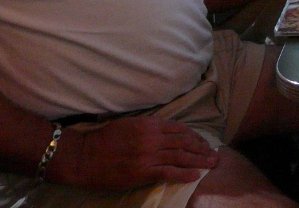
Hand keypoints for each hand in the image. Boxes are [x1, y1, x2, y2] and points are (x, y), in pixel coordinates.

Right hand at [49, 116, 217, 190]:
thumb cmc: (104, 139)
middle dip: (202, 148)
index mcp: (149, 124)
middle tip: (214, 154)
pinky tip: (195, 175)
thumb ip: (149, 126)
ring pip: (180, 157)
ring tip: (211, 163)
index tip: (203, 142)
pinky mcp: (142, 172)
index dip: (194, 136)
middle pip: (184, 142)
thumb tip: (167, 129)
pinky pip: (168, 172)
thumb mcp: (130, 124)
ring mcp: (148, 155)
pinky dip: (184, 174)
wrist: (84, 156)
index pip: (179, 129)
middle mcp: (152, 138)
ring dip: (198, 160)